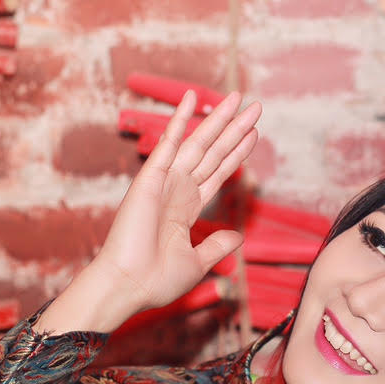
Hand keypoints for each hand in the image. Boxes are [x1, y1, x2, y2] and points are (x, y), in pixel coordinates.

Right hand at [35, 90, 259, 333]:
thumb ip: (216, 246)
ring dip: (218, 120)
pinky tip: (192, 97)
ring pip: (198, 144)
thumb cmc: (156, 281)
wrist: (129, 286)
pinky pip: (169, 143)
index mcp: (187, 209)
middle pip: (213, 153)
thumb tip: (238, 236)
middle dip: (234, 130)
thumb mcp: (196, 263)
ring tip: (237, 97)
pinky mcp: (150, 178)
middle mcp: (177, 190)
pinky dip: (180, 120)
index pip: (218, 173)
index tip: (254, 134)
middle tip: (255, 106)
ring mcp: (165, 182)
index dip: (237, 153)